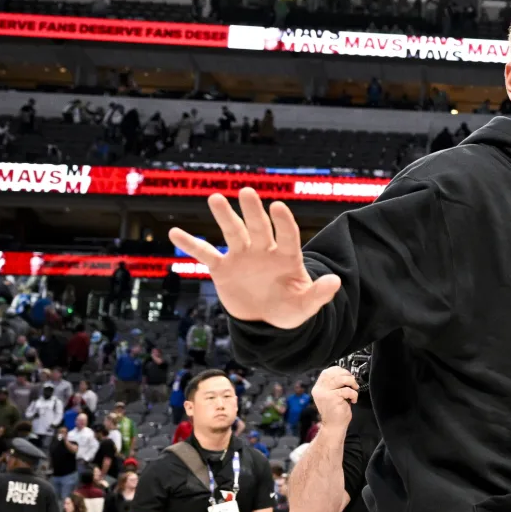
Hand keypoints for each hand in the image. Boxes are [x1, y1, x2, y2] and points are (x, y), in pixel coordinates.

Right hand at [169, 187, 340, 329]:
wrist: (265, 319)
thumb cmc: (288, 309)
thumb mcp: (305, 306)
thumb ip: (318, 294)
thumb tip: (336, 283)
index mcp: (287, 256)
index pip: (288, 235)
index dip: (284, 222)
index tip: (278, 206)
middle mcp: (264, 250)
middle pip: (259, 227)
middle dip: (253, 211)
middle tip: (247, 192)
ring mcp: (242, 256)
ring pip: (233, 232)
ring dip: (224, 216)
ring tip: (216, 198)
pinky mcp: (223, 268)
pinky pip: (206, 253)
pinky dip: (191, 244)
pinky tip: (175, 233)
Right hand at [311, 366, 359, 429]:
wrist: (334, 426)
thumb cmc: (335, 412)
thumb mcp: (331, 395)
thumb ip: (334, 385)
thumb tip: (345, 374)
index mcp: (318, 388)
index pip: (327, 372)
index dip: (339, 370)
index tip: (347, 374)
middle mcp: (319, 389)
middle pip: (334, 373)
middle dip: (347, 375)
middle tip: (353, 382)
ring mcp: (325, 393)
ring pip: (341, 379)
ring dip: (351, 382)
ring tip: (354, 389)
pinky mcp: (332, 398)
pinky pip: (346, 390)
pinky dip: (353, 394)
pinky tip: (353, 400)